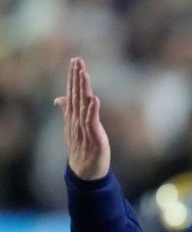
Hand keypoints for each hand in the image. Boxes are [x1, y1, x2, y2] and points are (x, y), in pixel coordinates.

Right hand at [54, 57, 110, 180]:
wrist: (85, 171)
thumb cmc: (81, 148)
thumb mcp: (74, 127)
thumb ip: (67, 111)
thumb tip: (58, 98)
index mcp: (73, 116)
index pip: (72, 93)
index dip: (73, 77)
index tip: (75, 61)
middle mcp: (76, 120)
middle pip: (76, 95)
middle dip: (76, 77)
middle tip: (77, 61)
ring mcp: (84, 128)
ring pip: (83, 105)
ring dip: (83, 89)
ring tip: (84, 73)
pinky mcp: (93, 136)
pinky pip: (91, 121)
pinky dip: (92, 110)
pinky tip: (94, 99)